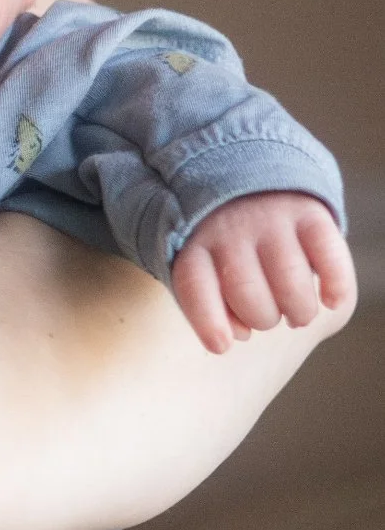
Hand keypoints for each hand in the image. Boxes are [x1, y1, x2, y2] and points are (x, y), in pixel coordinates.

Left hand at [171, 194, 353, 356]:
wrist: (252, 185)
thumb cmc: (224, 245)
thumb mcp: (202, 263)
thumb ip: (212, 301)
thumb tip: (238, 333)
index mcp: (195, 243)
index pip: (193, 284)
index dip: (208, 320)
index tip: (222, 345)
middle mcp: (231, 227)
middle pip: (247, 291)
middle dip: (263, 319)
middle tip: (270, 316)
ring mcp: (270, 217)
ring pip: (289, 280)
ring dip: (299, 311)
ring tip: (297, 312)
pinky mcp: (309, 212)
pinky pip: (328, 255)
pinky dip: (335, 286)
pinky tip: (330, 300)